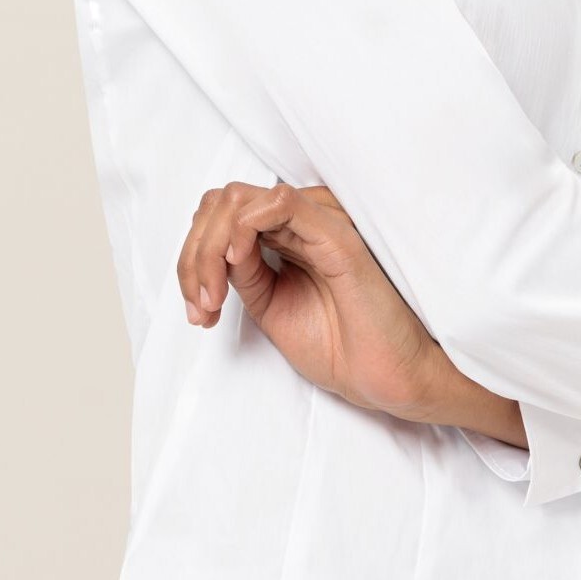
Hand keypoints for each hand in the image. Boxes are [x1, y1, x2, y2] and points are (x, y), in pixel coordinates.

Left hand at [177, 179, 439, 417]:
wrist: (387, 379)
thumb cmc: (343, 346)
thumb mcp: (270, 307)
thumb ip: (244, 274)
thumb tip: (214, 249)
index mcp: (289, 235)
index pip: (222, 217)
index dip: (195, 259)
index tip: (200, 312)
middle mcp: (303, 220)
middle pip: (221, 204)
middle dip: (193, 256)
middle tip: (202, 309)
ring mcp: (321, 222)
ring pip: (238, 201)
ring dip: (208, 250)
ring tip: (213, 299)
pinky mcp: (337, 234)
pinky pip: (280, 204)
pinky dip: (243, 229)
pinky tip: (238, 264)